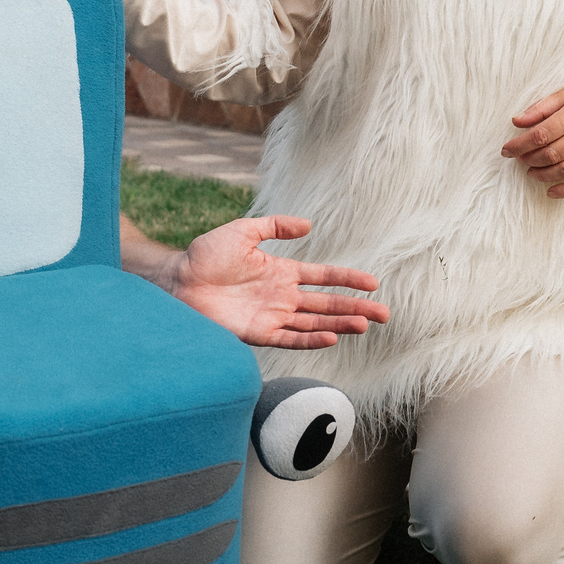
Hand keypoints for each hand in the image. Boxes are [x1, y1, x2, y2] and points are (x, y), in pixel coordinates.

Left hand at [161, 216, 390, 349]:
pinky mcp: (258, 333)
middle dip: (356, 309)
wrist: (178, 280)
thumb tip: (307, 225)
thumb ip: (274, 225)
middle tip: (384, 314)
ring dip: (339, 324)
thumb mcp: (243, 231)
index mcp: (282, 273)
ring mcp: (272, 316)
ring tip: (364, 325)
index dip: (348, 280)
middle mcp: (282, 297)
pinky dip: (311, 339)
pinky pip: (290, 338)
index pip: (324, 277)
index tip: (372, 283)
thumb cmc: (206, 255)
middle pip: (327, 304)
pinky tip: (330, 336)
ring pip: (315, 322)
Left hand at [502, 80, 563, 197]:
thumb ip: (542, 107)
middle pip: (551, 154)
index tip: (506, 150)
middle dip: (528, 159)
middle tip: (518, 158)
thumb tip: (517, 122)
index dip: (519, 145)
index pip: (541, 134)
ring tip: (530, 171)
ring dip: (542, 174)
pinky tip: (550, 191)